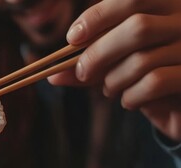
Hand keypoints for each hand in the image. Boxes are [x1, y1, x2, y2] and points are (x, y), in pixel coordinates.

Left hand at [48, 0, 180, 140]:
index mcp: (166, 5)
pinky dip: (131, 96)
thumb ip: (89, 65)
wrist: (179, 104)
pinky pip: (155, 83)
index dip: (98, 15)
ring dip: (113, 80)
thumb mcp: (115, 64)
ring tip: (109, 89)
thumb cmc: (145, 74)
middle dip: (99, 53)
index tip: (73, 38)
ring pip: (142, 58)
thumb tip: (52, 76)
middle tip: (82, 72)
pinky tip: (129, 101)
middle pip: (136, 27)